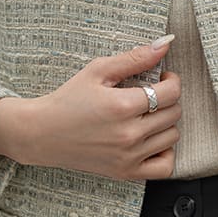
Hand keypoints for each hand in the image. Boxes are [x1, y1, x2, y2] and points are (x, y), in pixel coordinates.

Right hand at [22, 40, 182, 180]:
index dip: (172, 81)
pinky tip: (152, 140)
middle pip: (174, 114)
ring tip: (148, 115)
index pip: (171, 92)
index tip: (163, 78)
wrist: (43, 133)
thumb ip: (134, 58)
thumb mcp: (98, 71)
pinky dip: (165, 152)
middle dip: (167, 99)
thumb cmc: (69, 99)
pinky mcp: (126, 172)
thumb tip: (165, 44)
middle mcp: (129, 134)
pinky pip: (165, 167)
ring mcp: (128, 157)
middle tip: (151, 94)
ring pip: (172, 137)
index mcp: (122, 106)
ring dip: (166, 123)